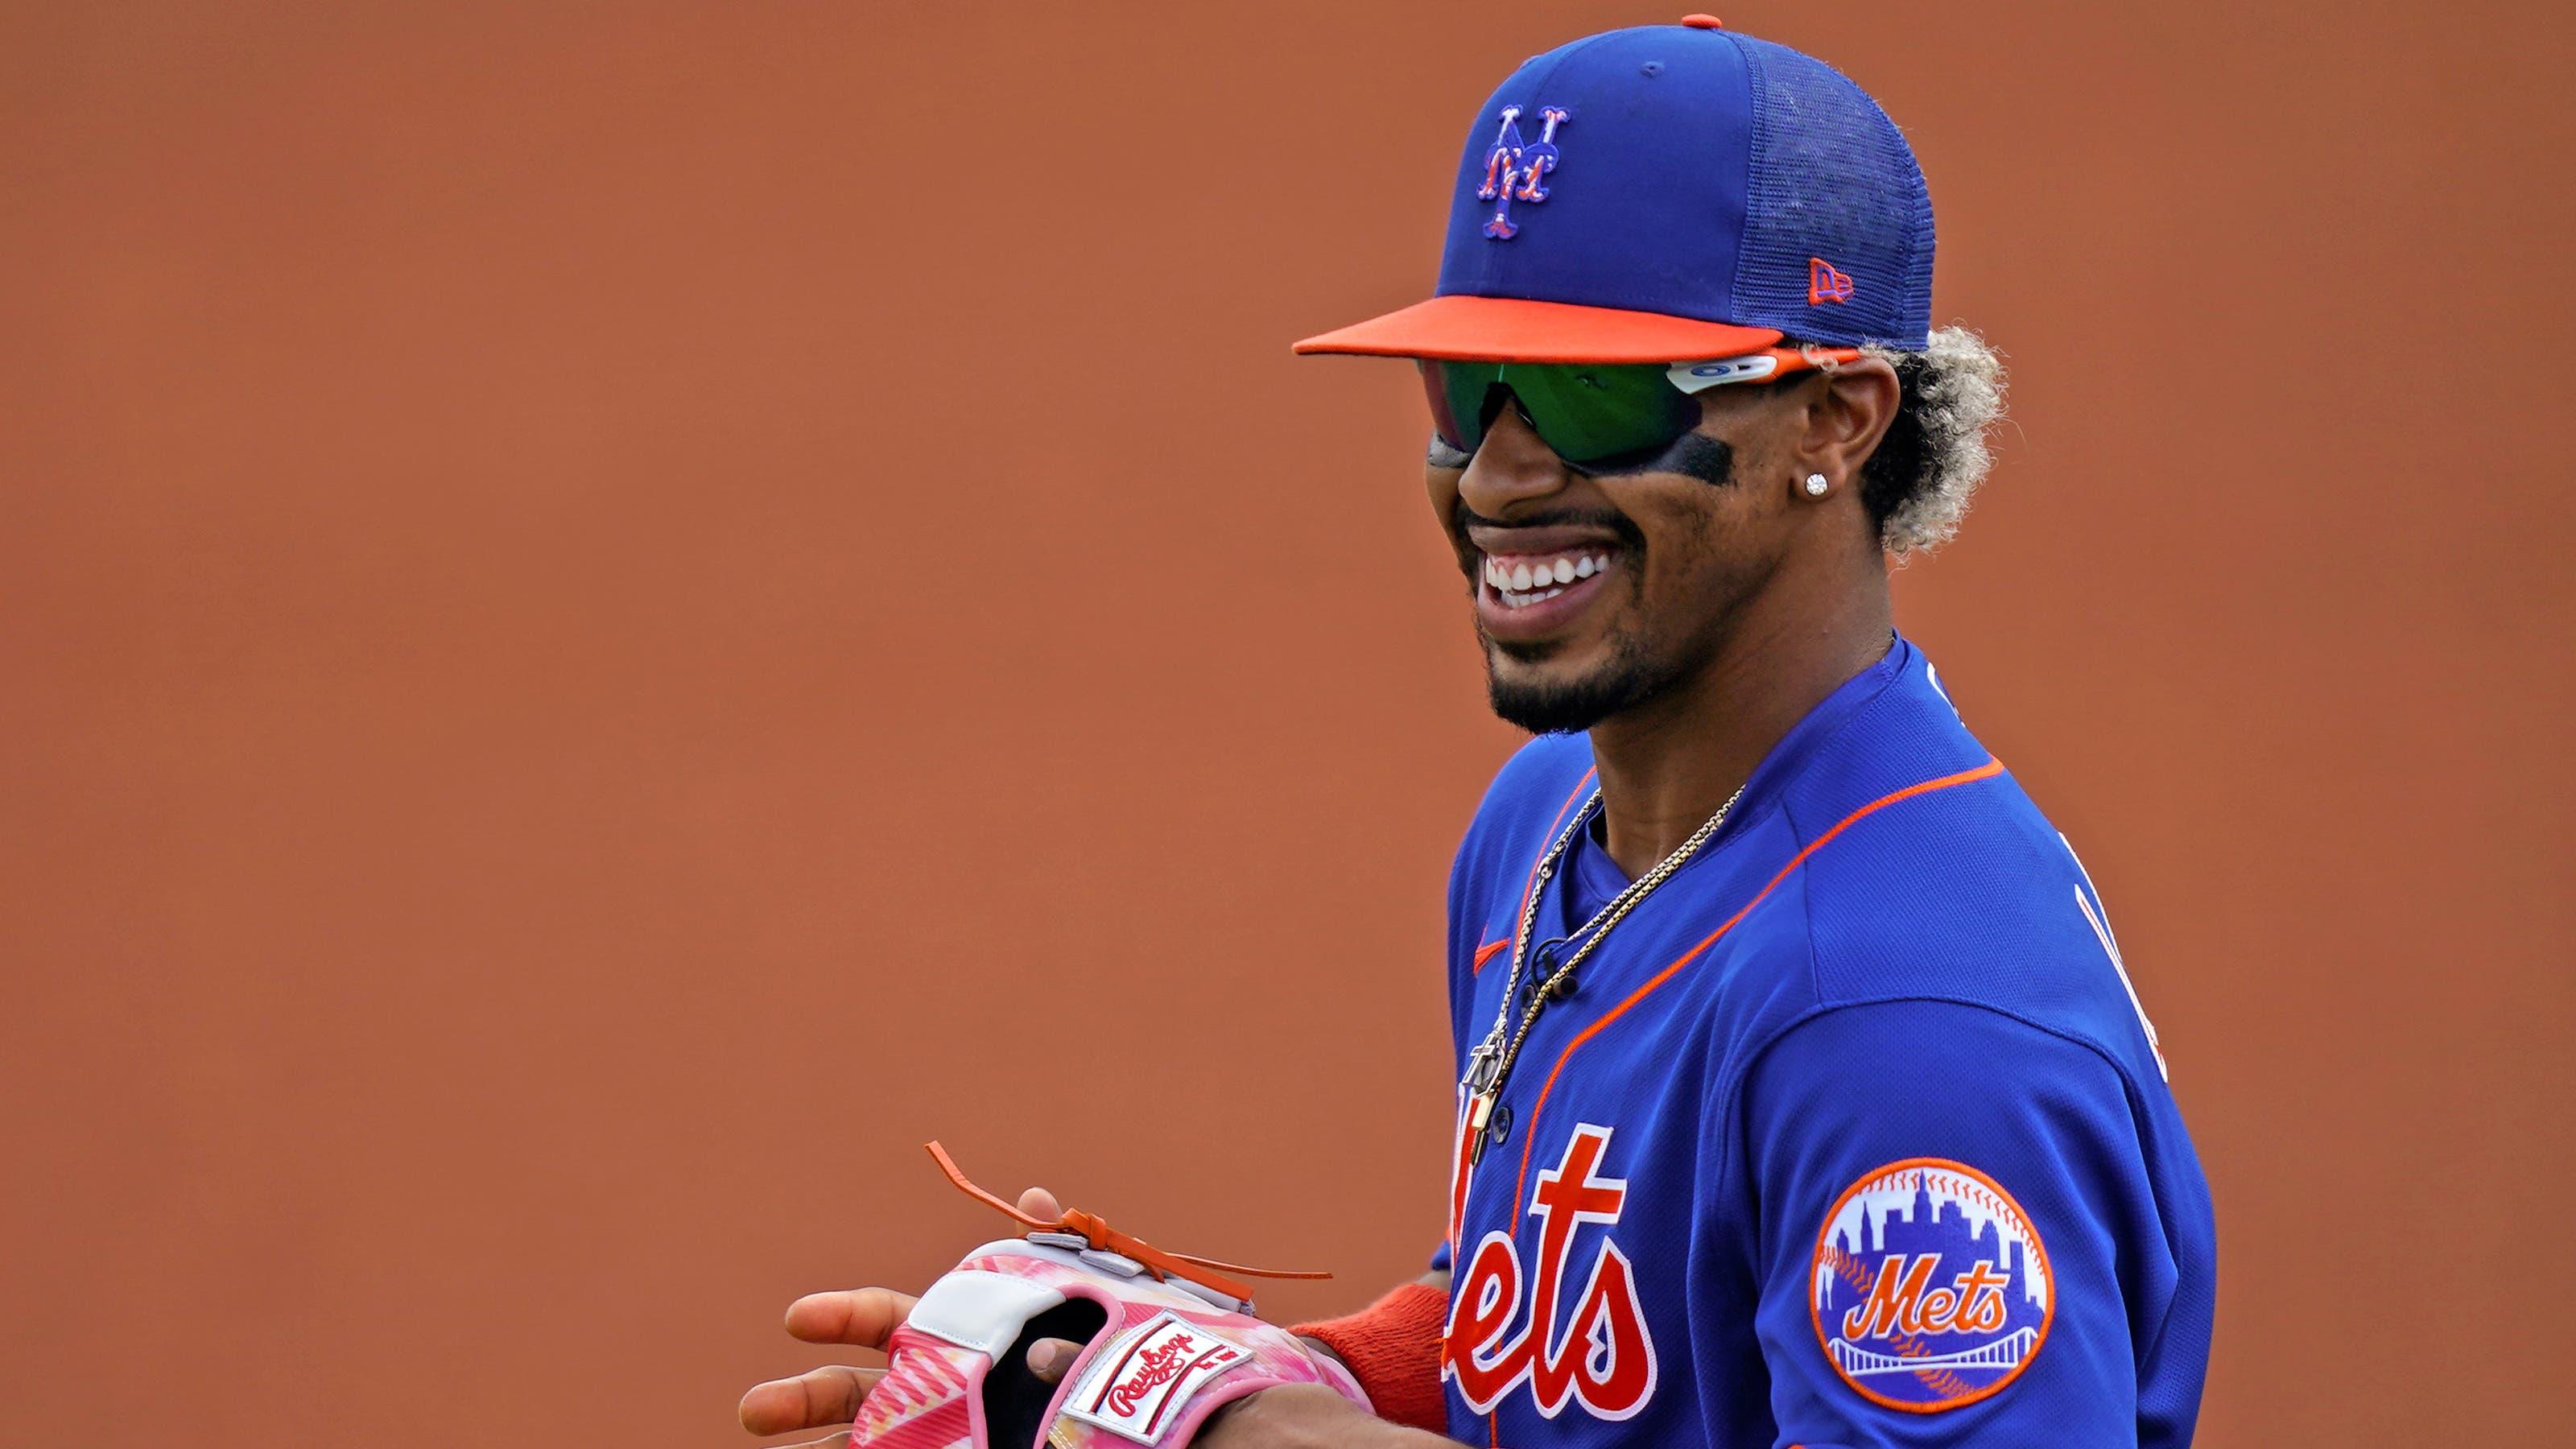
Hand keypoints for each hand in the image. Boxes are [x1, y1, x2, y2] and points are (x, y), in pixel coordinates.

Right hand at [739, 1186, 1088, 1440]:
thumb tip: (1035, 1195)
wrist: (1119, 1425)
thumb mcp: (1072, 1299)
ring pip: (853, 1445)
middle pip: (845, 1392)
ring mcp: (928, 1436)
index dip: (837, 1314)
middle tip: (753, 1410)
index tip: (797, 1318)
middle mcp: (924, 1389)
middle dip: (798, 1398)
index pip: (877, 1316)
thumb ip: (1045, 1257)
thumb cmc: (1086, 1353)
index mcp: (943, 1334)